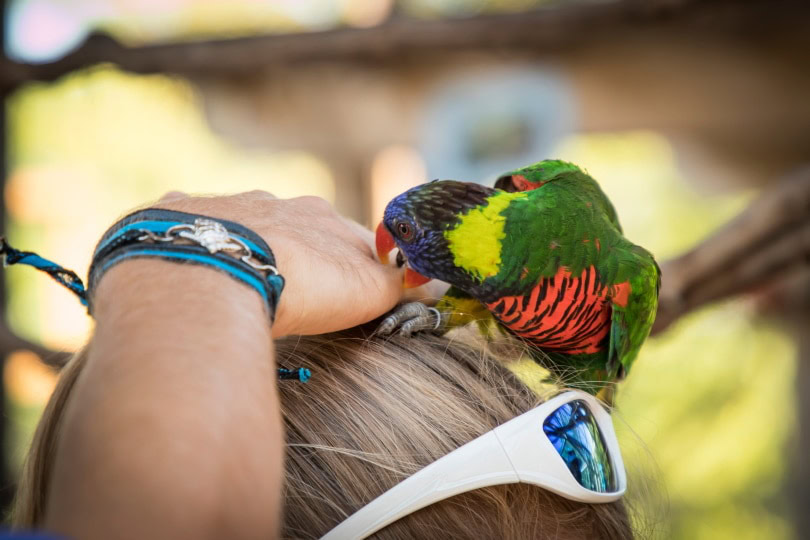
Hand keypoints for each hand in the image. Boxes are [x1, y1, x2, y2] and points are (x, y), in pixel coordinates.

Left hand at [154, 191, 404, 336]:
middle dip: (291, 252)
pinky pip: (186, 222)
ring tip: (233, 281)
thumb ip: (397, 286)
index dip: (347, 265)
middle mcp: (274, 203)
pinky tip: (184, 263)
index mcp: (320, 218)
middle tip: (284, 290)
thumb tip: (431, 279)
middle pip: (291, 227)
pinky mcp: (177, 213)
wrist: (222, 272)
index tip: (340, 292)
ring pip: (239, 223)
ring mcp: (224, 206)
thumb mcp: (365, 293)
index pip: (345, 238)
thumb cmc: (302, 285)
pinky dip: (189, 240)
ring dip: (242, 245)